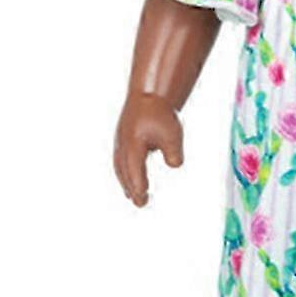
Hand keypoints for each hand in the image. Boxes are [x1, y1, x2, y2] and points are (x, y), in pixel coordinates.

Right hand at [113, 92, 183, 207]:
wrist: (148, 93)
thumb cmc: (159, 112)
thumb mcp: (172, 133)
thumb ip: (174, 152)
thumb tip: (174, 166)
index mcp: (132, 145)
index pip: (135, 172)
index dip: (138, 187)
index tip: (142, 199)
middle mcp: (123, 146)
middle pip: (125, 173)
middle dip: (132, 188)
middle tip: (140, 203)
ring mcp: (121, 142)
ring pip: (121, 167)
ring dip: (126, 181)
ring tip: (132, 194)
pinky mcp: (123, 139)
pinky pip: (121, 160)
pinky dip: (125, 171)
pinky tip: (131, 177)